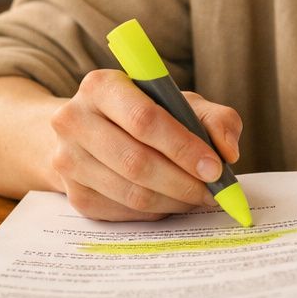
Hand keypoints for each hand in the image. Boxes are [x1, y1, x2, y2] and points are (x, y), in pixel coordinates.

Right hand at [47, 69, 242, 221]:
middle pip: (136, 161)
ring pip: (131, 193)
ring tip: (198, 197)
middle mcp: (74, 120)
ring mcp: (68, 161)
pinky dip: (157, 211)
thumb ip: (214, 118)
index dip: (183, 147)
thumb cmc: (142, 113)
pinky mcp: (74, 195)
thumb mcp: (179, 102)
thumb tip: (228, 151)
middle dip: (183, 181)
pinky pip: (124, 212)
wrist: (88, 132)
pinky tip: (171, 200)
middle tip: (212, 191)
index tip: (215, 167)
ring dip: (174, 200)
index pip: (144, 119)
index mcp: (100, 86)